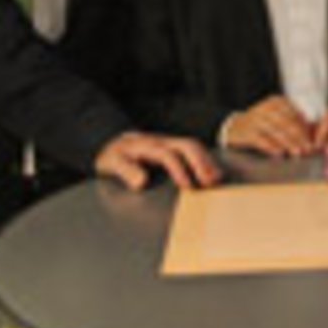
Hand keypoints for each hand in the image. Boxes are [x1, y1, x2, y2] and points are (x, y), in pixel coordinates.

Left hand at [94, 132, 221, 190]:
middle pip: (186, 145)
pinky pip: (193, 149)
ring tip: (216, 179)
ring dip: (206, 161)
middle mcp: (161, 141)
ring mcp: (169, 142)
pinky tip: (212, 173)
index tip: (188, 187)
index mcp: (147, 146)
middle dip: (200, 162)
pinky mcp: (173, 147)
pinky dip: (205, 160)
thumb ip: (125, 171)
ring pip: (193, 146)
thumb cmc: (113, 155)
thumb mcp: (112, 163)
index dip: (179, 169)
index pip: (167, 155)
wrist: (111, 142)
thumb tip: (142, 182)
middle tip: (210, 182)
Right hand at [225, 95, 314, 157]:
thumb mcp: (277, 117)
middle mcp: (266, 108)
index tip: (313, 141)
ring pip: (275, 131)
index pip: (295, 115)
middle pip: (287, 123)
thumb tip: (313, 132)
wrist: (235, 127)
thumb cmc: (263, 124)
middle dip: (299, 137)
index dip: (305, 129)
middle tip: (308, 149)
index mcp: (277, 102)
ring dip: (288, 143)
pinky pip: (261, 139)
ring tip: (298, 153)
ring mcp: (255, 119)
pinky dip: (271, 146)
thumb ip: (294, 122)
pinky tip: (280, 153)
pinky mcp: (246, 131)